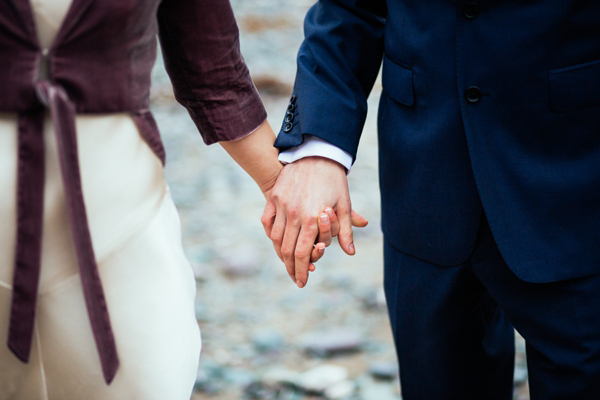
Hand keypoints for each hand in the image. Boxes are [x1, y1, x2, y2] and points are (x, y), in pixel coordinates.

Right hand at [261, 157, 366, 287]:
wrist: (317, 152)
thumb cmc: (334, 179)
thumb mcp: (343, 204)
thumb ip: (345, 230)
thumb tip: (350, 252)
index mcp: (312, 218)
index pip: (303, 253)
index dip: (301, 270)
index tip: (302, 282)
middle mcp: (294, 214)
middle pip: (287, 250)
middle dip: (291, 268)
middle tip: (295, 279)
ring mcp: (281, 205)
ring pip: (276, 239)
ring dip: (281, 255)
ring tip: (287, 265)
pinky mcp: (274, 197)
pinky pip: (267, 222)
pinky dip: (271, 235)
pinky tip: (277, 243)